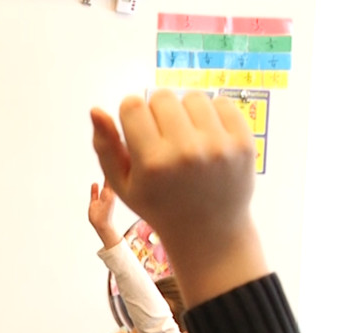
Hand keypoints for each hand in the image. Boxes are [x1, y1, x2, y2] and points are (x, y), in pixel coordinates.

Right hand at [91, 90, 264, 303]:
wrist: (209, 230)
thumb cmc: (158, 204)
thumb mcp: (122, 185)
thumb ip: (105, 148)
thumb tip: (95, 110)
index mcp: (152, 164)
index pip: (133, 106)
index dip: (131, 114)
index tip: (137, 130)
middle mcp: (186, 152)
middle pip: (161, 96)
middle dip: (157, 111)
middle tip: (162, 137)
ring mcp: (218, 146)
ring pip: (192, 97)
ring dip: (184, 110)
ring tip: (184, 136)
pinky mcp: (243, 142)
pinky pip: (222, 103)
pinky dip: (211, 114)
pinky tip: (206, 136)